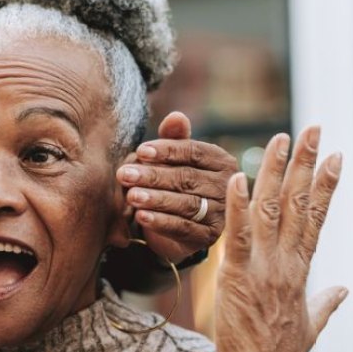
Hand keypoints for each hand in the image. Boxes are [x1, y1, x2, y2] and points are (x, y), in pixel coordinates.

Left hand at [118, 112, 237, 262]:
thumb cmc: (176, 182)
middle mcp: (226, 187)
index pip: (194, 152)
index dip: (167, 151)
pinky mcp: (208, 236)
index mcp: (221, 161)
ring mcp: (220, 213)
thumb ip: (174, 138)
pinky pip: (184, 227)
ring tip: (131, 196)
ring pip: (185, 203)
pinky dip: (161, 222)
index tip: (140, 151)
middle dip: (153, 175)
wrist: (180, 224)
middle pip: (187, 177)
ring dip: (156, 199)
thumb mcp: (174, 159)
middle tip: (125, 174)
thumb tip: (176, 115)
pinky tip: (141, 217)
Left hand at [215, 127, 346, 351]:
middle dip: (308, 163)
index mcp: (302, 269)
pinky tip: (236, 177)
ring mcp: (265, 268)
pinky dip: (236, 206)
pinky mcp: (237, 277)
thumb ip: (326, 303)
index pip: (318, 217)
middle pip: (301, 203)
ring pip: (272, 209)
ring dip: (276, 171)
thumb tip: (343, 291)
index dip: (327, 185)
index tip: (337, 156)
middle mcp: (288, 262)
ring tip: (281, 138)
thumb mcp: (310, 325)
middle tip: (314, 128)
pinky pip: (237, 235)